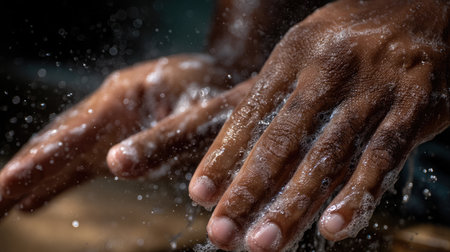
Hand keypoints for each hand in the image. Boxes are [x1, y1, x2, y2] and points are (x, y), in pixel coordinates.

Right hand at [0, 53, 250, 215]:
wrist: (224, 75)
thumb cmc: (215, 90)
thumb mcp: (197, 111)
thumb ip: (163, 140)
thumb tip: (115, 165)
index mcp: (123, 98)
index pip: (73, 134)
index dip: (39, 160)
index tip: (5, 183)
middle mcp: (109, 109)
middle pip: (58, 142)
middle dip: (24, 172)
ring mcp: (112, 123)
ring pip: (65, 152)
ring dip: (34, 177)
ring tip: (5, 201)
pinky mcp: (119, 137)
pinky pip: (82, 160)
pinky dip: (58, 180)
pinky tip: (38, 198)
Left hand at [188, 0, 449, 249]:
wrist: (424, 8)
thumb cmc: (350, 41)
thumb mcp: (306, 51)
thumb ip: (277, 97)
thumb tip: (239, 153)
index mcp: (294, 55)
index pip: (251, 114)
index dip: (224, 157)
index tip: (201, 195)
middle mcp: (329, 70)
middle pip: (281, 141)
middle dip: (248, 190)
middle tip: (221, 232)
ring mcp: (373, 89)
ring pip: (327, 156)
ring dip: (293, 204)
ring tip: (263, 243)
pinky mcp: (414, 106)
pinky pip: (382, 156)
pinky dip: (357, 195)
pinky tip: (333, 228)